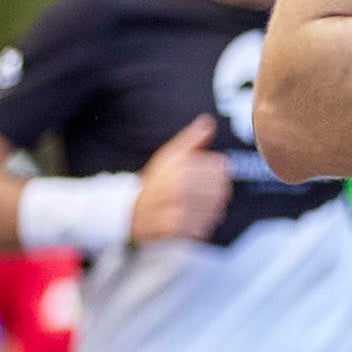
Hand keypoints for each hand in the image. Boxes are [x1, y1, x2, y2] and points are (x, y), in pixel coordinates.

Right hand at [132, 116, 231, 243]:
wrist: (130, 211)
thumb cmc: (155, 182)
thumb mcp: (170, 156)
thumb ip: (192, 139)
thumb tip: (209, 122)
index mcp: (180, 167)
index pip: (220, 169)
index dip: (219, 173)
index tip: (210, 177)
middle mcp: (178, 187)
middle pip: (221, 191)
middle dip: (217, 193)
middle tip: (205, 196)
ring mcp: (176, 209)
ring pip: (215, 211)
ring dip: (211, 211)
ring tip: (197, 208)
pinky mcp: (174, 229)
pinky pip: (203, 229)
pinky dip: (201, 227)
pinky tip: (190, 221)